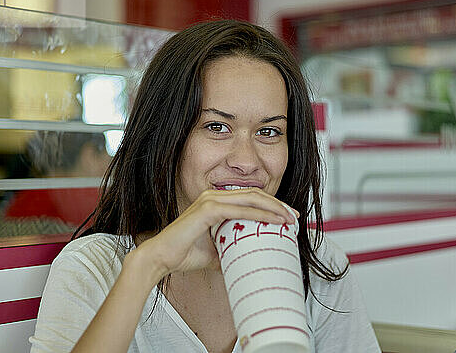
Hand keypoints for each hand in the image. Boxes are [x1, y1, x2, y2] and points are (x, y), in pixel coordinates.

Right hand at [135, 188, 298, 276]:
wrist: (161, 258)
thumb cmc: (184, 253)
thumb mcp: (215, 252)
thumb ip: (231, 250)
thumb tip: (247, 261)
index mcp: (215, 201)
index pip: (249, 198)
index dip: (271, 205)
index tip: (287, 217)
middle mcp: (213, 196)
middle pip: (254, 194)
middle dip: (278, 204)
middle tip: (294, 217)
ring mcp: (210, 200)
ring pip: (250, 198)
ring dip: (274, 207)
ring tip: (289, 219)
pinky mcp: (207, 210)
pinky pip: (239, 210)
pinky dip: (260, 215)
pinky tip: (275, 222)